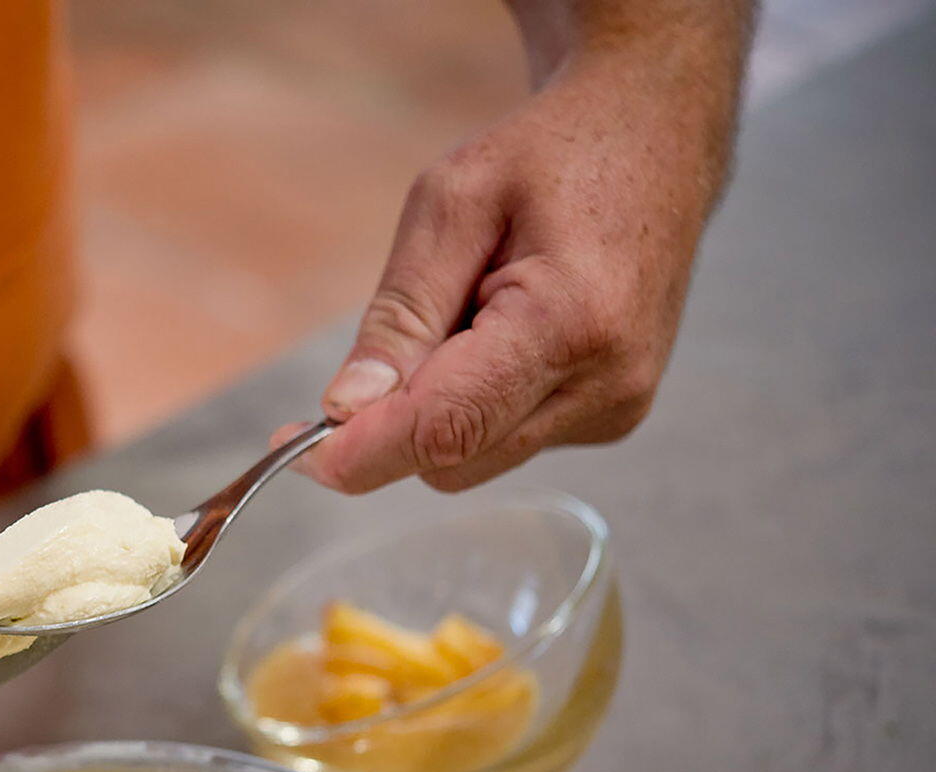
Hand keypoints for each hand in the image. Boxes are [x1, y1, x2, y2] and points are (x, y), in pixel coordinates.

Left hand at [276, 51, 732, 491]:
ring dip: (439, 405)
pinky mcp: (612, 416)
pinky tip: (503, 330)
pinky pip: (506, 437)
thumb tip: (345, 409)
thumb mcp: (451, 202)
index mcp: (570, 322)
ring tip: (472, 310)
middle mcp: (606, 383)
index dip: (362, 452)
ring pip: (474, 457)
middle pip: (453, 458)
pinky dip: (477, 400)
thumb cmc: (553, 153)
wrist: (655, 135)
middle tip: (383, 345)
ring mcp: (617, 407)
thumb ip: (400, 313)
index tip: (294, 453)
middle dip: (394, 421)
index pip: (446, 427)